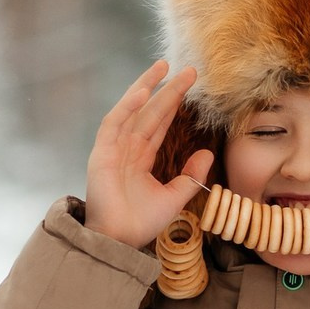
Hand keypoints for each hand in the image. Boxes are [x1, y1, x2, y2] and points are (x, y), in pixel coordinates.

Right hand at [85, 60, 213, 247]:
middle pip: (150, 112)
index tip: (190, 85)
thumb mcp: (174, 197)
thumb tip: (208, 154)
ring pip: (132, 110)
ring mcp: (114, 149)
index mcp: (141, 158)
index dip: (174, 103)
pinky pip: (114, 123)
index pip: (160, 123)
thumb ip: (190, 177)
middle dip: (168, 89)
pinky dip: (127, 106)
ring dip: (146, 87)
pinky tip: (143, 91)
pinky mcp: (101, 153)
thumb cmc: (141, 223)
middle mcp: (127, 149)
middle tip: (189, 70)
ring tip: (164, 67)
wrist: (120, 240)